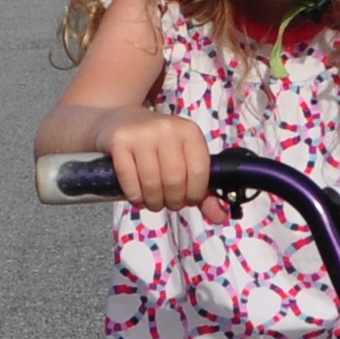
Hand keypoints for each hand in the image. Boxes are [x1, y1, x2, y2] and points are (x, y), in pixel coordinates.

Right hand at [102, 110, 218, 215]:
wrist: (120, 121)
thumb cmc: (157, 146)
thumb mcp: (183, 160)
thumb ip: (203, 191)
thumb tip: (220, 217)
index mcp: (189, 131)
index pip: (199, 171)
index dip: (195, 194)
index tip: (188, 200)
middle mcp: (168, 128)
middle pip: (175, 180)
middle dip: (173, 201)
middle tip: (168, 203)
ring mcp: (142, 134)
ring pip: (152, 183)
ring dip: (153, 202)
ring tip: (153, 202)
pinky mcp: (120, 141)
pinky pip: (129, 180)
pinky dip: (135, 197)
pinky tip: (138, 197)